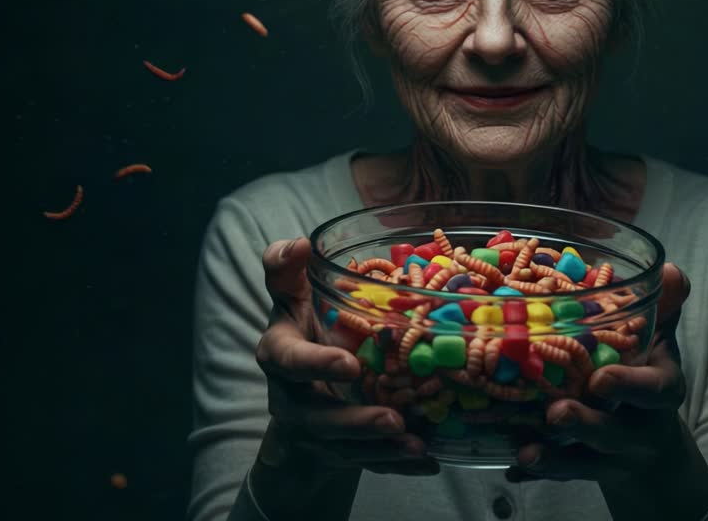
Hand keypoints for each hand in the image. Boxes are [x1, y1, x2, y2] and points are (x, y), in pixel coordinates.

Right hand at [254, 237, 438, 478]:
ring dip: (380, 449)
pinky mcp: (336, 451)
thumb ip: (286, 269)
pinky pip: (366, 463)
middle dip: (355, 421)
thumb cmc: (302, 328)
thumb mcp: (291, 296)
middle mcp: (291, 397)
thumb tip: (300, 244)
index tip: (349, 366)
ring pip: (344, 447)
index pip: (288, 360)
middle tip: (393, 418)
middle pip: (317, 417)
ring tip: (417, 444)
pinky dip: (396, 464)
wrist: (297, 387)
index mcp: (280, 353)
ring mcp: (313, 429)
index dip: (315, 365)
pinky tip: (427, 460)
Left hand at [506, 262, 694, 483]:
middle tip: (556, 412)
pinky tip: (514, 466)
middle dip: (586, 424)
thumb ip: (663, 309)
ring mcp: (613, 456)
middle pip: (614, 431)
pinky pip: (562, 474)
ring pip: (586, 461)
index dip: (631, 387)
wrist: (652, 450)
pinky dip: (539, 469)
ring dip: (556, 455)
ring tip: (527, 449)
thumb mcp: (658, 346)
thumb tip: (672, 269)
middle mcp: (640, 428)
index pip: (655, 391)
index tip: (602, 379)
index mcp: (659, 390)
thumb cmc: (646, 379)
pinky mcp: (587, 472)